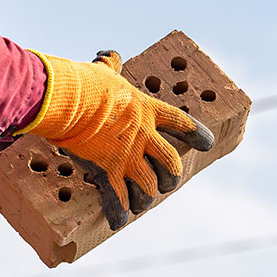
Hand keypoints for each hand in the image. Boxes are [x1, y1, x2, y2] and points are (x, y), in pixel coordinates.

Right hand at [17, 50, 213, 229]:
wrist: (68, 101)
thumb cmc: (85, 82)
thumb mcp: (104, 71)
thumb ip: (110, 65)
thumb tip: (109, 54)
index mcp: (147, 111)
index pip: (182, 124)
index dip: (197, 134)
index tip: (207, 144)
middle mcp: (143, 138)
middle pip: (171, 164)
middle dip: (170, 178)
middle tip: (165, 184)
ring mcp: (127, 158)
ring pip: (149, 188)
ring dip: (146, 198)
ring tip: (140, 205)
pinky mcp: (108, 173)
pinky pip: (118, 200)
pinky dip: (119, 214)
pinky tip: (119, 223)